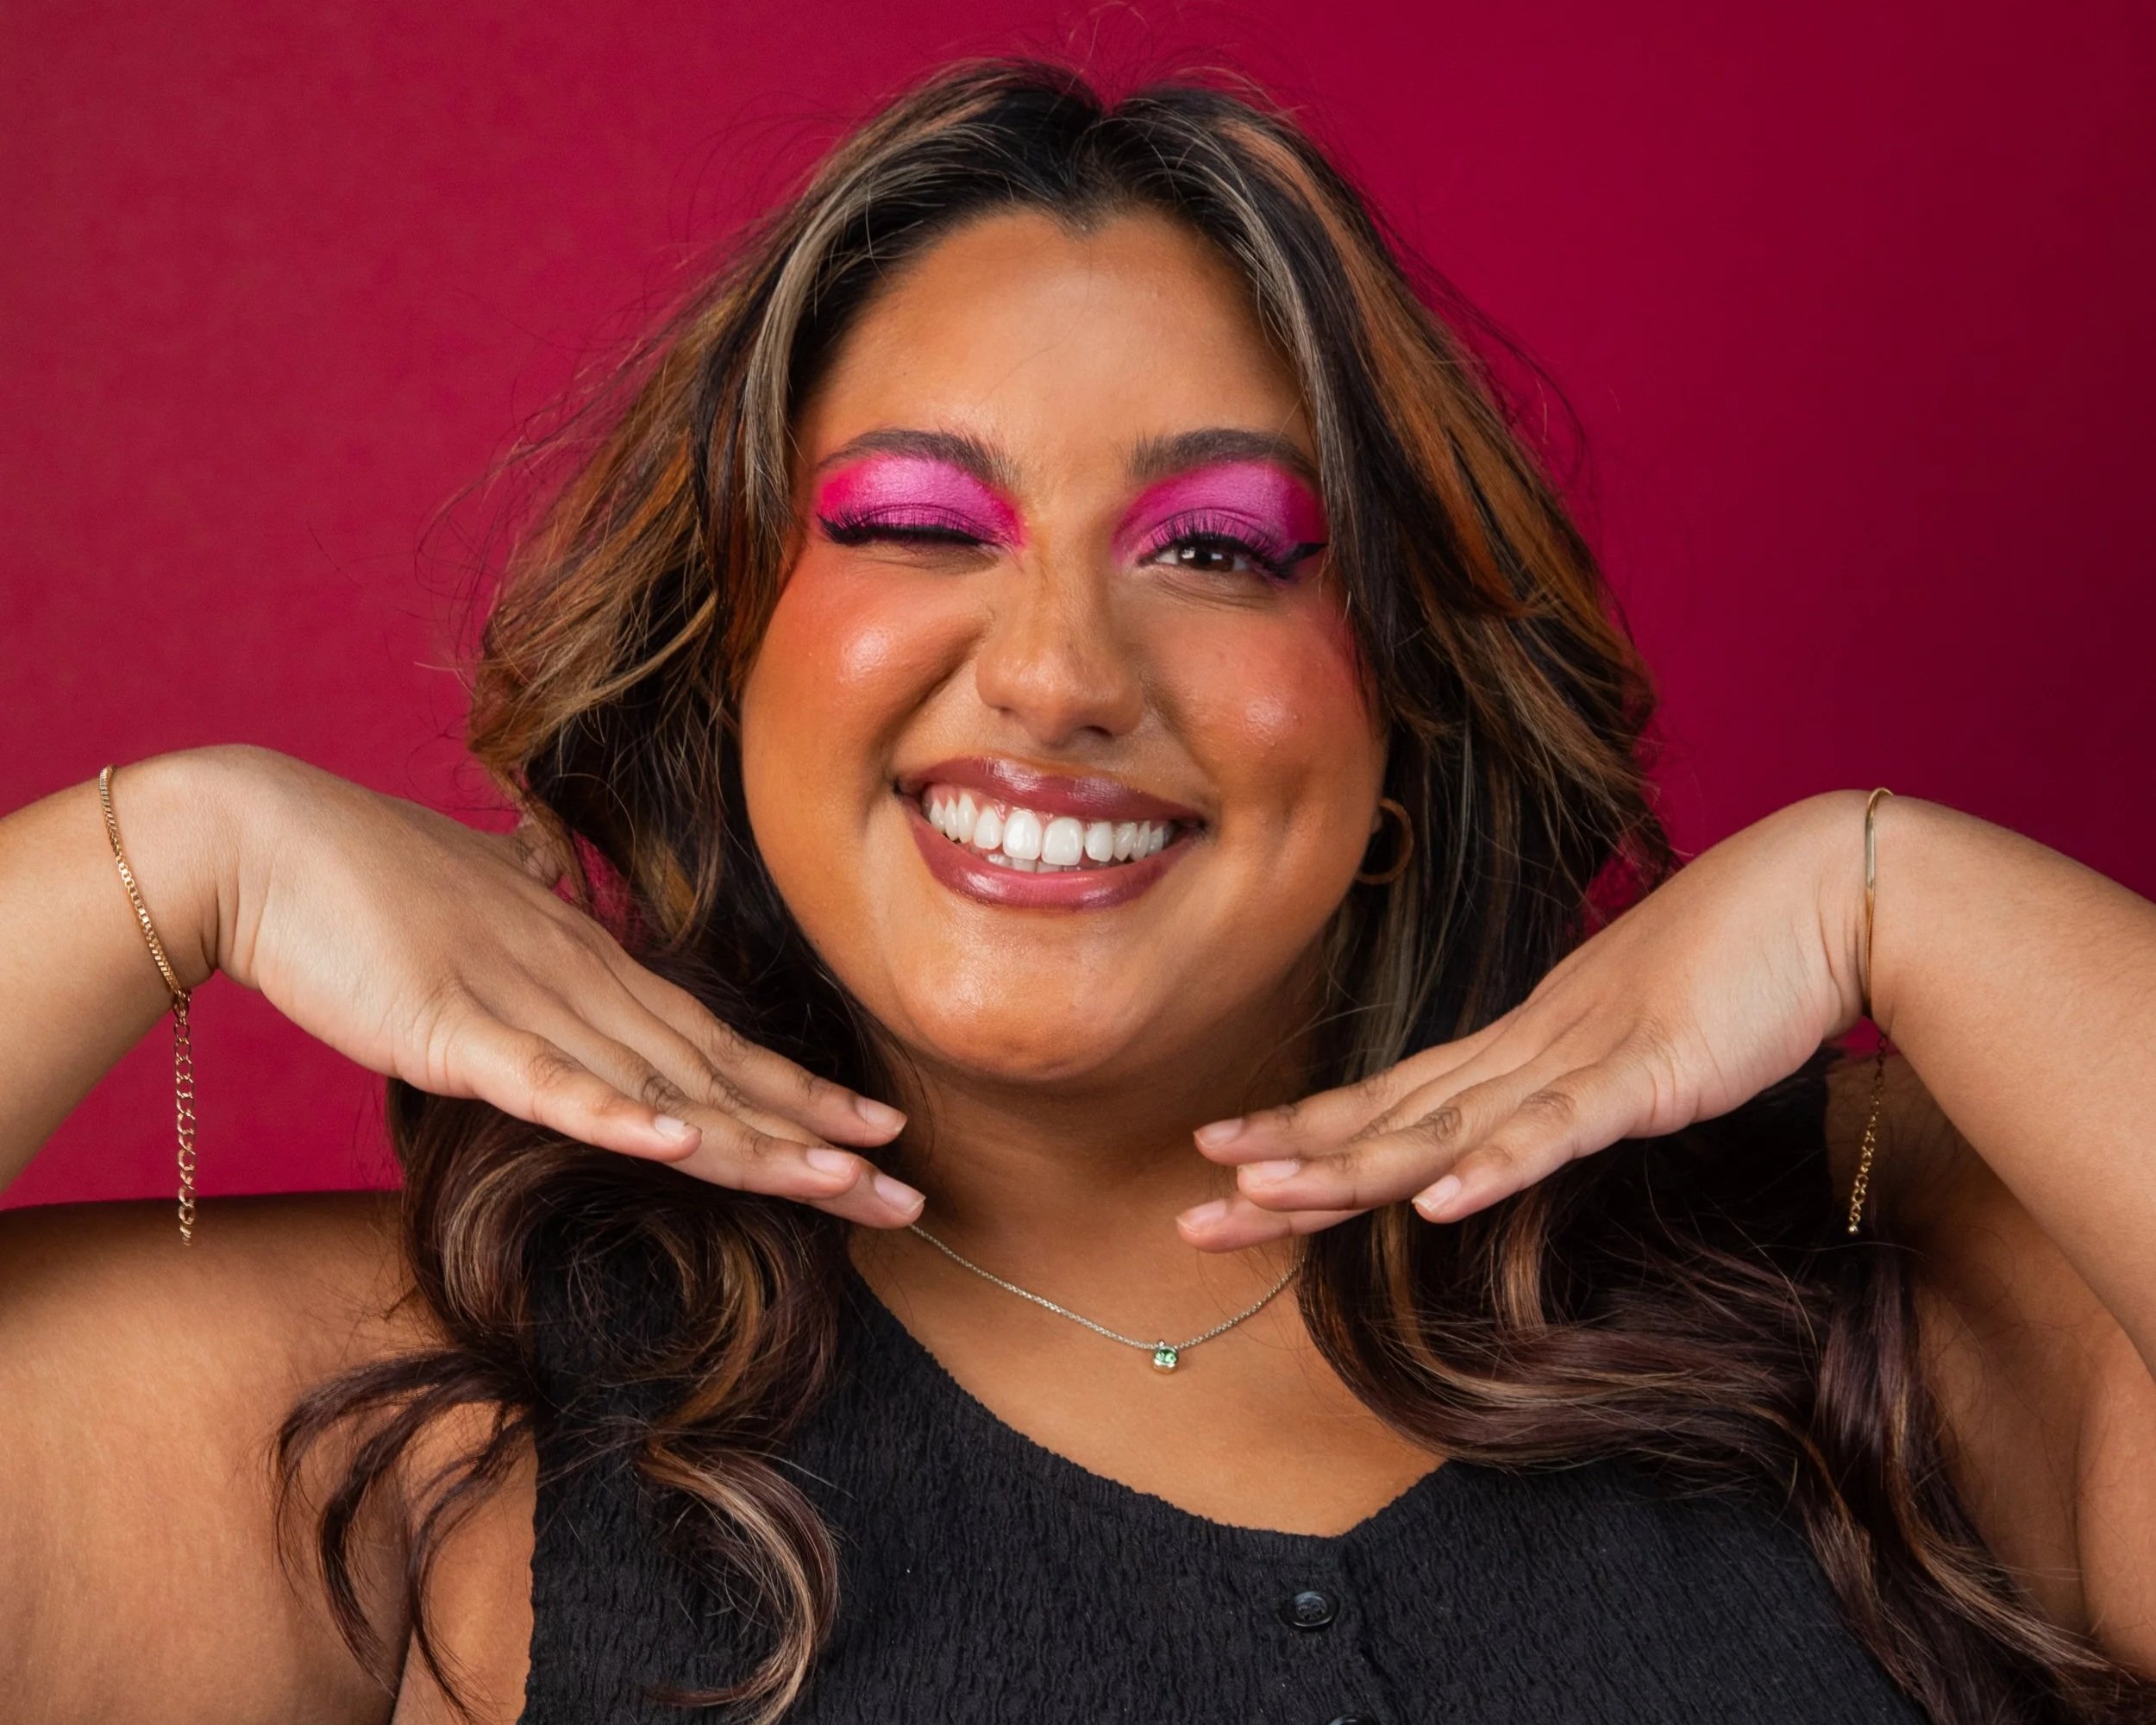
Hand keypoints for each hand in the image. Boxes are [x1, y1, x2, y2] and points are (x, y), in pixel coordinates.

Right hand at [197, 747, 923, 1223]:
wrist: (258, 841)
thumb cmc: (360, 877)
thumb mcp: (474, 902)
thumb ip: (523, 903)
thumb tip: (546, 873)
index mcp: (589, 963)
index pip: (716, 1043)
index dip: (800, 1095)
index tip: (876, 1137)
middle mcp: (580, 983)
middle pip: (717, 1077)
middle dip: (814, 1142)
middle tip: (906, 1197)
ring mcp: (522, 1004)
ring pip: (660, 1087)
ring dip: (752, 1141)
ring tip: (839, 1186)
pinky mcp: (451, 1028)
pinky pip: (545, 1081)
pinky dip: (612, 1114)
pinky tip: (678, 1146)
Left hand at [1177, 792, 1868, 1248]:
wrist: (1829, 894)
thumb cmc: (1740, 966)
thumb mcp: (1636, 1042)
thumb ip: (1577, 1086)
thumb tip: (1534, 1117)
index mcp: (1521, 1043)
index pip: (1391, 1098)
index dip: (1306, 1133)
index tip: (1224, 1157)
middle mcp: (1527, 1048)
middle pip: (1387, 1118)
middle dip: (1287, 1168)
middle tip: (1191, 1215)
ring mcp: (1581, 1057)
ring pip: (1446, 1125)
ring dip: (1354, 1169)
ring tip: (1264, 1201)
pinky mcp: (1648, 1073)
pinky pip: (1562, 1128)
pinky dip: (1501, 1166)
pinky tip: (1441, 1204)